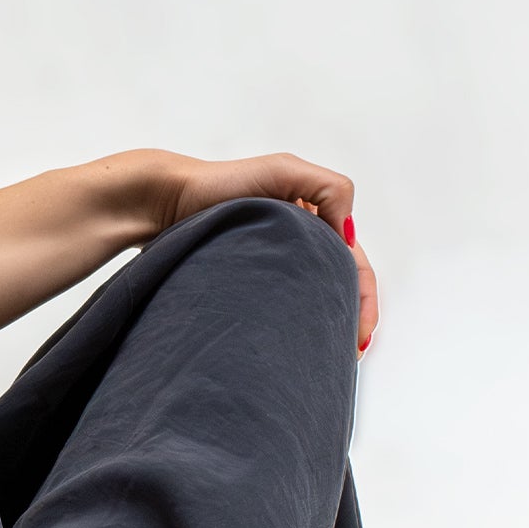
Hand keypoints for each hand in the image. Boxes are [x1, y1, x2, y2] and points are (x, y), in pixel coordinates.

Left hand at [151, 151, 377, 351]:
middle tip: (350, 353)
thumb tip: (349, 238)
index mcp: (314, 220)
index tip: (360, 334)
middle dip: (350, 320)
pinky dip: (296, 326)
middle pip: (338, 288)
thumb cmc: (221, 183)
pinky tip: (297, 345)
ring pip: (312, 301)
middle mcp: (297, 245)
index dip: (364, 298)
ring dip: (326, 325)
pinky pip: (281, 309)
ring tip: (329, 356)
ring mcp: (273, 265)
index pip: (354, 263)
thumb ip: (329, 188)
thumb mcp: (286, 170)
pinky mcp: (248, 283)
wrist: (164, 202)